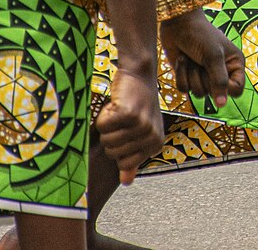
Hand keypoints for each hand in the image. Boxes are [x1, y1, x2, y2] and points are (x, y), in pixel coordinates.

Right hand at [95, 65, 163, 184]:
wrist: (140, 74)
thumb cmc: (138, 104)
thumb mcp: (139, 132)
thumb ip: (132, 158)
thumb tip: (127, 182)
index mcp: (155, 145)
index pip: (123, 164)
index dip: (117, 146)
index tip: (127, 129)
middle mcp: (151, 137)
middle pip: (113, 152)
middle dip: (111, 135)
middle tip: (123, 117)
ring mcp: (142, 125)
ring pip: (107, 140)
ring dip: (107, 124)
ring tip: (120, 111)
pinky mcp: (130, 114)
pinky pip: (102, 126)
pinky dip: (103, 115)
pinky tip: (116, 104)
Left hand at [159, 11, 245, 106]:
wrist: (178, 24)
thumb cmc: (201, 35)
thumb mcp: (213, 56)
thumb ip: (218, 81)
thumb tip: (222, 105)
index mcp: (234, 65)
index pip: (236, 90)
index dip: (226, 89)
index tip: (216, 79)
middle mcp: (220, 73)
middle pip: (214, 94)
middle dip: (204, 78)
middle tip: (200, 61)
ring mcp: (203, 76)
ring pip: (198, 93)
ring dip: (191, 75)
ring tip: (191, 59)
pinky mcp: (188, 77)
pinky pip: (184, 89)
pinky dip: (181, 75)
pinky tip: (182, 60)